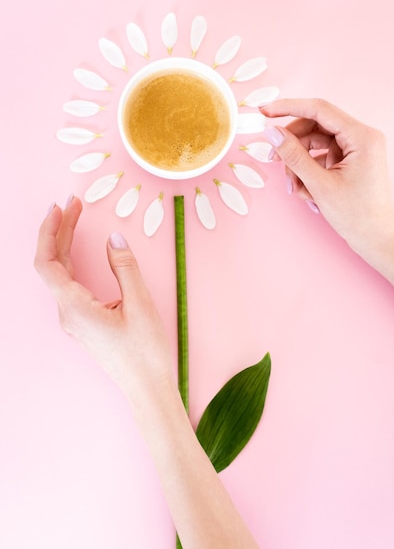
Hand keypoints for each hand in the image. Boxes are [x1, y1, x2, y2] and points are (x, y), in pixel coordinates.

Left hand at [34, 196, 172, 399]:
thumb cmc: (145, 352)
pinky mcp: (85, 322)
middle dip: (61, 231)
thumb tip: (113, 238)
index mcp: (75, 308)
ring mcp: (75, 319)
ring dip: (67, 244)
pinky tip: (84, 250)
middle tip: (74, 203)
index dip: (49, 232)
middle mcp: (68, 313)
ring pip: (62, 274)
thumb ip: (124, 267)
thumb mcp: (140, 304)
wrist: (148, 389)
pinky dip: (75, 261)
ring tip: (77, 218)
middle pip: (54, 264)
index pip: (48, 263)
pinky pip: (71, 285)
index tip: (59, 207)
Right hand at [261, 98, 393, 258]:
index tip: (264, 111)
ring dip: (299, 163)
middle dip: (292, 145)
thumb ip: (293, 155)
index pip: (319, 110)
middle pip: (315, 127)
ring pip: (315, 143)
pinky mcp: (351, 160)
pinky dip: (308, 171)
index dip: (288, 108)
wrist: (375, 240)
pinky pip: (321, 156)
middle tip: (272, 159)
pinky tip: (306, 191)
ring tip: (295, 188)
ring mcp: (356, 149)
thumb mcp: (319, 184)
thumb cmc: (356, 215)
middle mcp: (362, 137)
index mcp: (362, 136)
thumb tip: (272, 133)